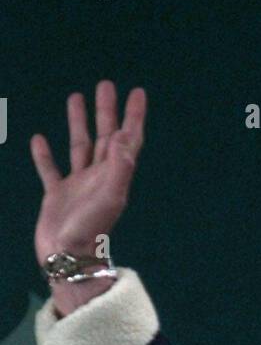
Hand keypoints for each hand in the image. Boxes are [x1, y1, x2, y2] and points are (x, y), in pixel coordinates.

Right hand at [29, 80, 145, 268]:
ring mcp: (77, 186)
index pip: (127, 139)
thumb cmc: (91, 229)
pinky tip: (39, 138)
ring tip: (75, 97)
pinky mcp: (57, 196)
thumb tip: (123, 136)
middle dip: (106, 111)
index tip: (137, 92)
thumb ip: (119, 167)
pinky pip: (50, 170)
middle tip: (106, 85)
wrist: (69, 259)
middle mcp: (98, 178)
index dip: (133, 116)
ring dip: (79, 124)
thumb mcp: (110, 196)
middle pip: (104, 137)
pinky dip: (44, 155)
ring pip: (79, 147)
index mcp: (114, 176)